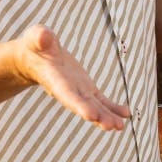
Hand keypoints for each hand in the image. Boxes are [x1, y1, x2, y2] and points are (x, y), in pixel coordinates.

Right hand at [16, 25, 131, 130]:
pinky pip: (101, 101)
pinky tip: (126, 114)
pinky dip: (113, 107)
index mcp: (54, 79)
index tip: (91, 115)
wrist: (35, 56)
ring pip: (94, 107)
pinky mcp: (86, 88)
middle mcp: (67, 90)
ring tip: (120, 126)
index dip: (78, 104)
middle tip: (112, 126)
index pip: (67, 94)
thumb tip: (42, 35)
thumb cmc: (35, 45)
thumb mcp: (35, 38)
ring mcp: (78, 91)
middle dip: (98, 116)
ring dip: (107, 116)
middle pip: (83, 105)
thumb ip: (39, 38)